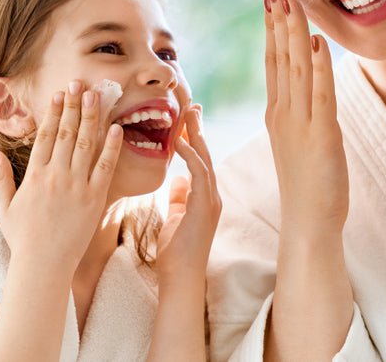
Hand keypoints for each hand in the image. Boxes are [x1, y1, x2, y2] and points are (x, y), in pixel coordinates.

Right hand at [0, 81, 122, 269]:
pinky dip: (111, 146)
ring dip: (92, 117)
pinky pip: (105, 166)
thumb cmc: (23, 239)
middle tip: (80, 83)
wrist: (44, 265)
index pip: (46, 135)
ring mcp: (77, 185)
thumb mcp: (4, 208)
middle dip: (74, 105)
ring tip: (97, 95)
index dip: (54, 112)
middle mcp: (56, 175)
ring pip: (86, 143)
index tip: (60, 94)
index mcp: (34, 175)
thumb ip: (0, 179)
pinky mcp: (95, 198)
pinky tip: (116, 128)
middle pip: (67, 132)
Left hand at [154, 106, 220, 283]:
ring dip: (196, 137)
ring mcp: (211, 201)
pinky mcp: (205, 207)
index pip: (200, 161)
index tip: (187, 120)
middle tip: (192, 107)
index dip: (194, 140)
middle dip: (198, 130)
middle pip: (205, 155)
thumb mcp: (174, 219)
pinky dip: (191, 156)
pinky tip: (180, 143)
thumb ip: (178, 199)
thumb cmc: (176, 253)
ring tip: (188, 116)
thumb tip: (178, 181)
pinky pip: (200, 175)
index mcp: (204, 197)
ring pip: (205, 160)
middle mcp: (211, 196)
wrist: (181, 277)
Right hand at [264, 0, 348, 230]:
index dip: (272, 28)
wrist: (308, 225)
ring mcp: (299, 124)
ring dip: (294, 32)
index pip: (273, 62)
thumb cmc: (308, 186)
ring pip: (296, 68)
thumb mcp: (298, 142)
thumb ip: (298, 112)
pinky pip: (320, 94)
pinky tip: (316, 41)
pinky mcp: (321, 136)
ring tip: (291, 0)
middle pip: (280, 57)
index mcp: (277, 114)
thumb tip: (305, 87)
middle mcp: (283, 114)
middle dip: (279, 20)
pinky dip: (318, 66)